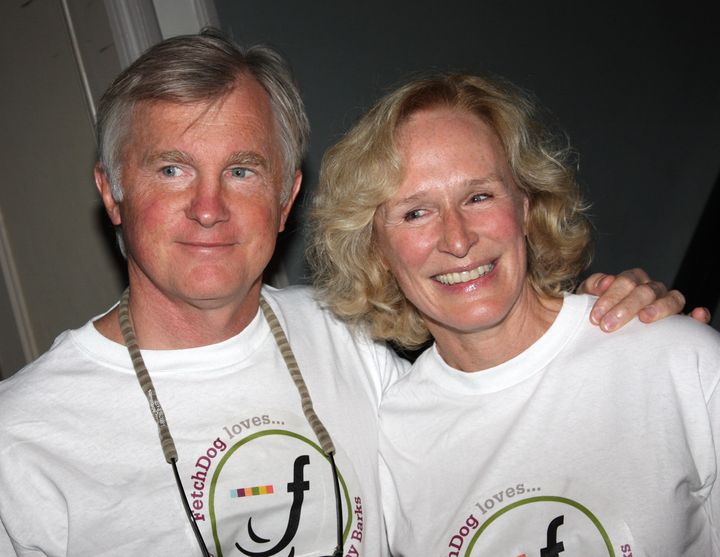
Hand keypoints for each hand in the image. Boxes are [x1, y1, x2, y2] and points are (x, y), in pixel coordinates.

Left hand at [578, 268, 710, 331]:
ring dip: (659, 308)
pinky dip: (697, 316)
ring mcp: (667, 304)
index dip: (610, 298)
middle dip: (625, 308)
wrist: (602, 330)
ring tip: (645, 319)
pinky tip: (697, 316)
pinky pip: (694, 317)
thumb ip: (592, 286)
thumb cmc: (596, 313)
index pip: (626, 281)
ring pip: (672, 298)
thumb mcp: (587, 298)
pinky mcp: (680, 323)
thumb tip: (606, 281)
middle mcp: (651, 289)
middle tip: (607, 326)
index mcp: (631, 280)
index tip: (595, 317)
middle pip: (646, 291)